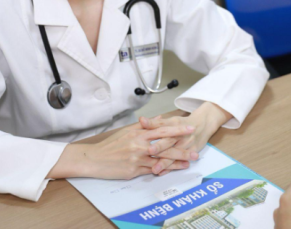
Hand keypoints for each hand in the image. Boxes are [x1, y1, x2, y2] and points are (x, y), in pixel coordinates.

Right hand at [79, 124, 196, 179]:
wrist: (95, 159)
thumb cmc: (111, 145)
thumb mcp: (127, 131)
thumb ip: (145, 126)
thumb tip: (160, 119)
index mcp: (138, 134)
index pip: (162, 130)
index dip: (177, 130)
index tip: (189, 129)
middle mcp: (139, 145)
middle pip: (165, 146)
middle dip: (181, 149)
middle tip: (195, 150)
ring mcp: (137, 158)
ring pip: (161, 160)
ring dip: (176, 162)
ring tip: (188, 162)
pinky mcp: (134, 170)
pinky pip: (151, 170)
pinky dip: (163, 170)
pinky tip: (171, 170)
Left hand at [140, 102, 231, 174]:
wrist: (202, 125)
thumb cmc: (182, 124)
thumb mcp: (170, 121)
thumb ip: (155, 123)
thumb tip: (141, 119)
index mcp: (174, 125)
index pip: (163, 128)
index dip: (154, 131)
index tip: (145, 137)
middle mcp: (180, 135)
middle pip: (169, 142)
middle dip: (159, 148)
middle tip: (149, 153)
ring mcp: (187, 144)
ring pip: (174, 154)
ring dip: (165, 162)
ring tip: (155, 169)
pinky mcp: (191, 152)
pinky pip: (180, 161)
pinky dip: (171, 168)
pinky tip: (162, 173)